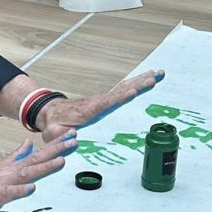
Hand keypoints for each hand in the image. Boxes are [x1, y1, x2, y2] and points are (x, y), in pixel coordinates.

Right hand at [0, 134, 76, 211]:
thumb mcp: (0, 170)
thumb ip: (15, 157)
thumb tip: (29, 144)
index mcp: (11, 167)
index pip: (37, 153)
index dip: (55, 145)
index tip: (71, 137)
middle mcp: (8, 172)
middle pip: (36, 159)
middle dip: (56, 149)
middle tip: (74, 140)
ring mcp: (1, 183)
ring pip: (26, 173)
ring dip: (44, 167)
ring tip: (61, 161)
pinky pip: (9, 193)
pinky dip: (20, 189)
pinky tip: (31, 187)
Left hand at [38, 68, 163, 138]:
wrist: (52, 112)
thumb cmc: (54, 125)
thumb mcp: (53, 133)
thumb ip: (60, 136)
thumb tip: (72, 138)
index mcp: (89, 111)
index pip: (106, 104)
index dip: (119, 98)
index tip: (132, 92)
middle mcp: (99, 101)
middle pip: (121, 91)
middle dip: (138, 85)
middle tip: (154, 78)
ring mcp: (104, 99)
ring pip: (125, 87)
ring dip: (142, 80)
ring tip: (159, 74)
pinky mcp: (107, 99)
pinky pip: (124, 89)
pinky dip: (137, 82)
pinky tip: (150, 77)